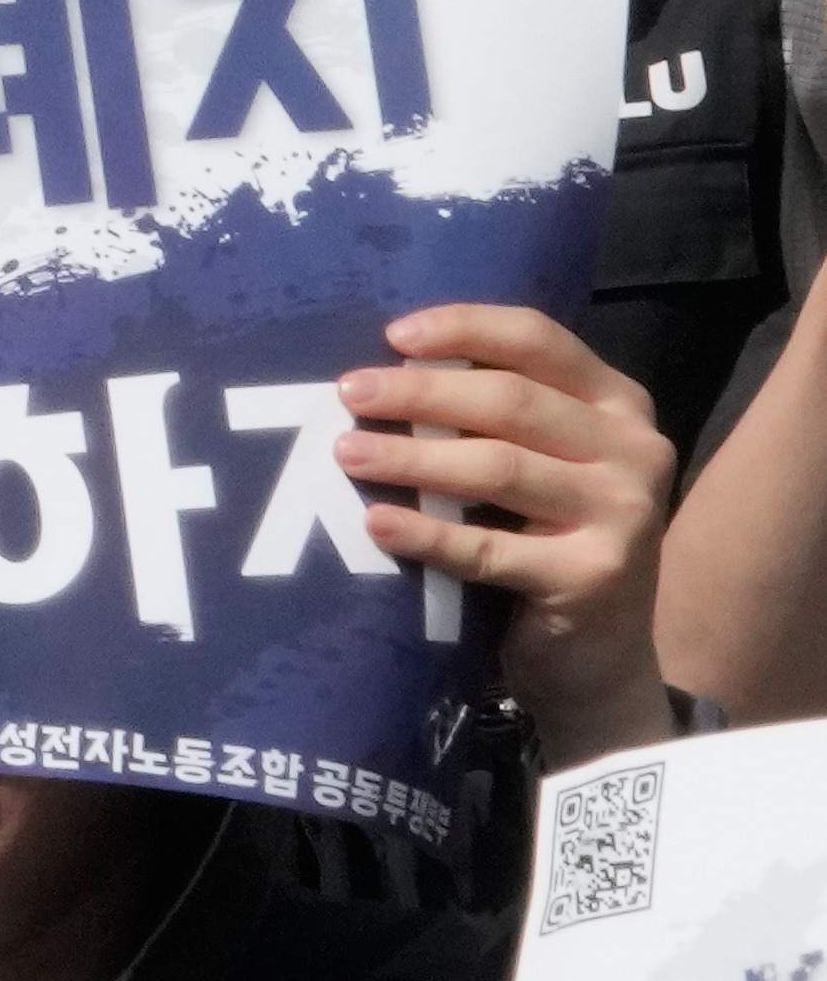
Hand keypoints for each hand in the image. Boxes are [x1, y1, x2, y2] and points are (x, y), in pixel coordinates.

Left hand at [338, 303, 674, 769]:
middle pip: (510, 400)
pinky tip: (377, 523)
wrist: (604, 653)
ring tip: (348, 453)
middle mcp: (633, 450)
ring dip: (412, 458)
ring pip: (497, 467)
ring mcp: (623, 514)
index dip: (464, 327)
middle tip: (349, 395)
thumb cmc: (547, 534)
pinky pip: (489, 549)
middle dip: (420, 393)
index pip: (538, 339)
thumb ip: (492, 412)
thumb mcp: (540, 458)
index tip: (392, 334)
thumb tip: (382, 367)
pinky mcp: (595, 577)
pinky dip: (426, 533)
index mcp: (617, 403)